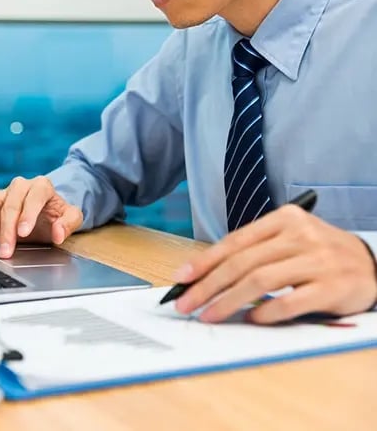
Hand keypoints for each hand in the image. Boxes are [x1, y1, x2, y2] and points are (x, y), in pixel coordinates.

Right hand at [0, 176, 82, 258]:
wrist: (43, 214)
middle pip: (10, 203)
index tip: (23, 233)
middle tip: (7, 250)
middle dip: (7, 229)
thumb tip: (58, 234)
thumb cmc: (55, 215)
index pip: (34, 196)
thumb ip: (69, 224)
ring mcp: (2, 193)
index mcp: (42, 186)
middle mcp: (20, 186)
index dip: (27, 215)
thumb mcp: (71, 218)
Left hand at [172, 205, 376, 323]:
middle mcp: (300, 235)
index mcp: (284, 219)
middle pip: (242, 263)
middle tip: (186, 304)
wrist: (371, 264)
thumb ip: (252, 253)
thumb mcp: (287, 241)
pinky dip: (267, 312)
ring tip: (209, 315)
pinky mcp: (334, 286)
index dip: (204, 262)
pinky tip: (252, 319)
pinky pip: (291, 301)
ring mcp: (318, 260)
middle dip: (207, 286)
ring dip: (228, 301)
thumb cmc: (317, 254)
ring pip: (260, 281)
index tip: (181, 279)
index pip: (234, 242)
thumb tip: (204, 277)